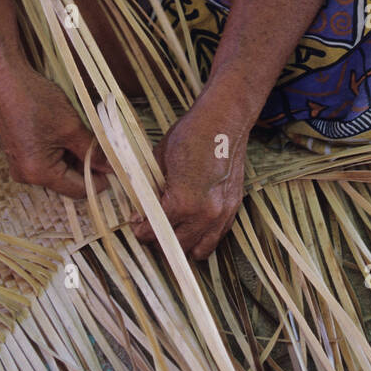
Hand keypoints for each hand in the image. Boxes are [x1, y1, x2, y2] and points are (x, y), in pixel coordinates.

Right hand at [0, 65, 111, 199]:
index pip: (78, 190)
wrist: (6, 81)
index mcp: (38, 173)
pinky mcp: (20, 155)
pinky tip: (73, 136)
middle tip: (107, 151)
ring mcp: (21, 166)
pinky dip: (63, 153)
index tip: (116, 169)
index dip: (100, 181)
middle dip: (88, 168)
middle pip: (67, 182)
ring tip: (90, 139)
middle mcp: (26, 176)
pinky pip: (47, 162)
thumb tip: (111, 168)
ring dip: (76, 158)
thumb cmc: (36, 101)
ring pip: (58, 171)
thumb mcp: (72, 127)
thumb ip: (93, 151)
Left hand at [130, 96, 248, 259]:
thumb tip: (140, 209)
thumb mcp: (158, 160)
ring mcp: (222, 213)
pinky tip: (192, 225)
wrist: (224, 120)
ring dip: (184, 245)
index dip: (141, 230)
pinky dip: (203, 237)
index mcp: (183, 202)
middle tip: (150, 227)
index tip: (136, 224)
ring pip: (200, 250)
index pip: (155, 231)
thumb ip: (150, 189)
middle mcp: (205, 214)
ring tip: (173, 231)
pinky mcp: (233, 207)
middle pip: (176, 246)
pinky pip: (217, 237)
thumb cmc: (189, 135)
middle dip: (159, 239)